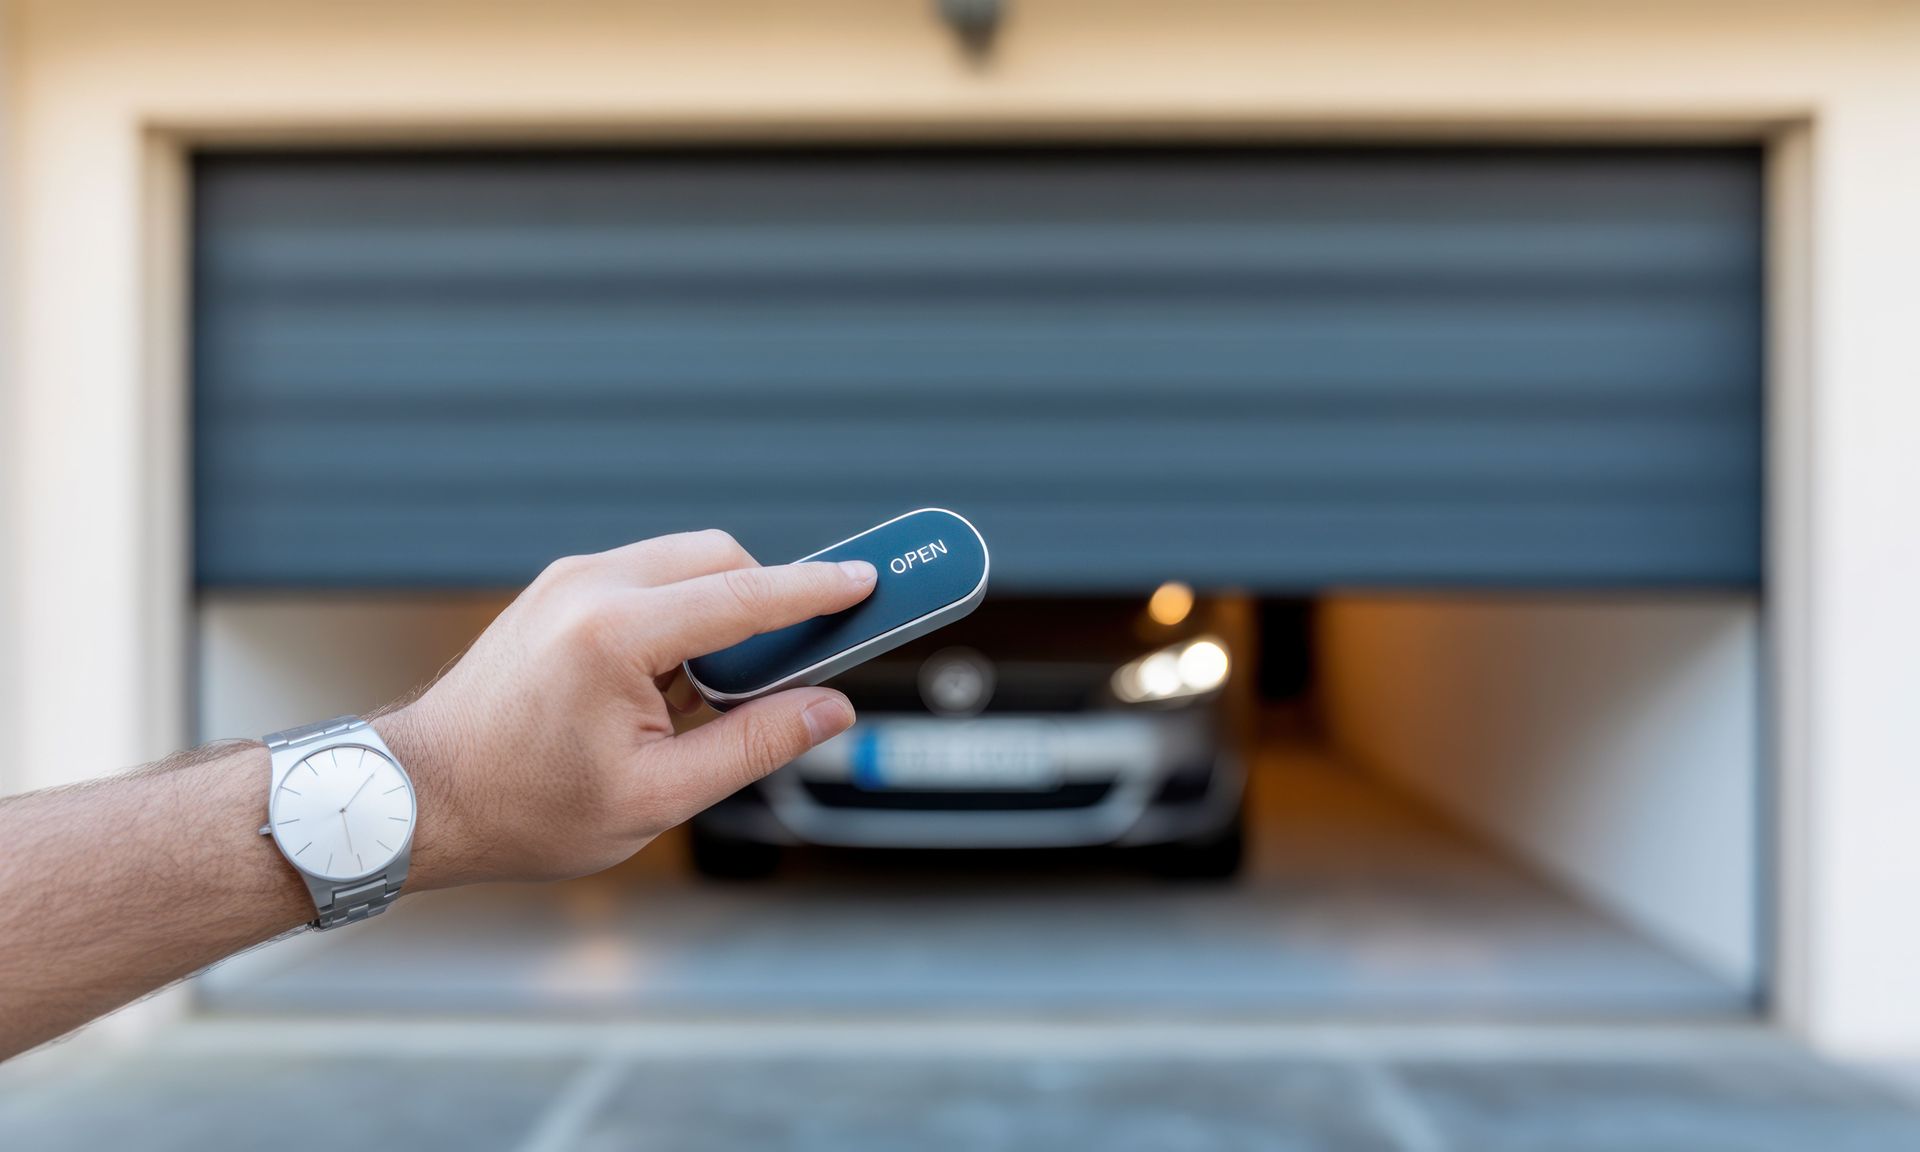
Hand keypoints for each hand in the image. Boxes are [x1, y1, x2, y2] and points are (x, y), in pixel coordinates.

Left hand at [372, 530, 875, 888]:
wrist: (419, 798)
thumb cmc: (523, 808)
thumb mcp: (656, 797)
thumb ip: (754, 746)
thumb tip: (829, 710)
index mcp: (614, 635)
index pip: (746, 595)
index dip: (816, 590)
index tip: (869, 581)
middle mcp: (590, 587)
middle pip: (720, 561)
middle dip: (766, 604)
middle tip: (787, 675)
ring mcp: (569, 581)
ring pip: (685, 565)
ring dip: (721, 614)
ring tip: (708, 701)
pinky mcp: (560, 591)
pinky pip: (648, 581)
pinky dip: (680, 618)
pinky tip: (669, 688)